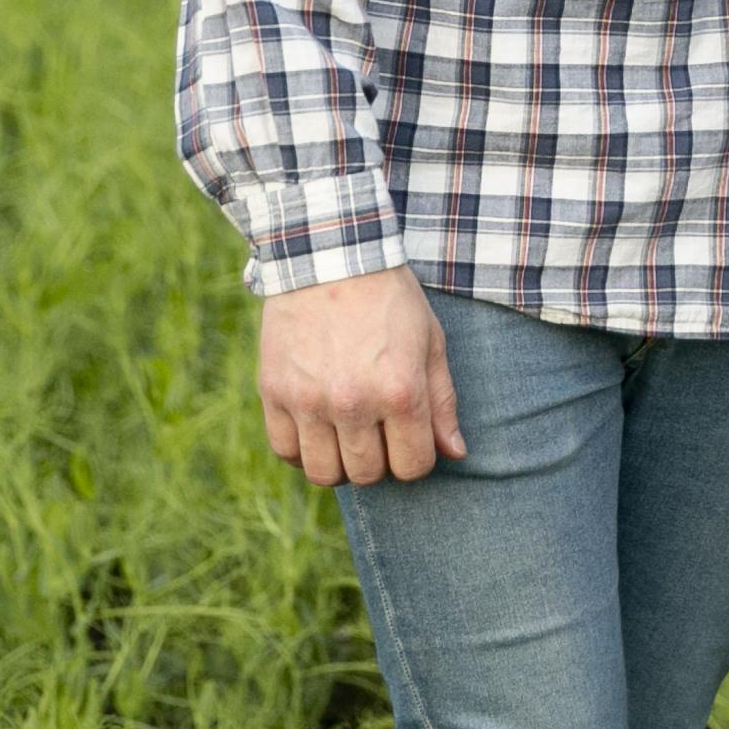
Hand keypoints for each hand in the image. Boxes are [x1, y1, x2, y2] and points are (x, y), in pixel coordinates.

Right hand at [258, 266, 465, 487]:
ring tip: (345, 435)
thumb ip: (442, 402)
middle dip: (379, 461)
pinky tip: (315, 428)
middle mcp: (353, 402)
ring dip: (339, 462)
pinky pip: (285, 451)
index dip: (416, 458)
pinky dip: (301, 450)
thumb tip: (455, 453)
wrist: (329, 255)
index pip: (413, 466)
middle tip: (377, 433)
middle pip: (368, 474)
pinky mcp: (274, 392)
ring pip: (324, 473)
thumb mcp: (430, 342)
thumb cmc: (388, 299)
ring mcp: (308, 400)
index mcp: (399, 391)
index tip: (409, 438)